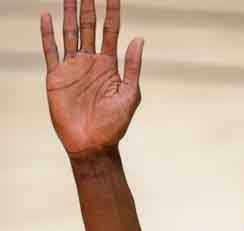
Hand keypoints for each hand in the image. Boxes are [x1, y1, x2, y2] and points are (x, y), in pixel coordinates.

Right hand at [41, 0, 142, 159]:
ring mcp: (73, 68)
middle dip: (88, 5)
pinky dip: (47, 34)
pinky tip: (46, 16)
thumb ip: (132, 67)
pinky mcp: (57, 77)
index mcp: (109, 65)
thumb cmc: (114, 126)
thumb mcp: (129, 95)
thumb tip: (139, 39)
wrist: (92, 146)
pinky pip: (51, 51)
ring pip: (69, 32)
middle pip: (88, 26)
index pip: (110, 31)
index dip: (111, 11)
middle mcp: (90, 62)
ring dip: (69, 13)